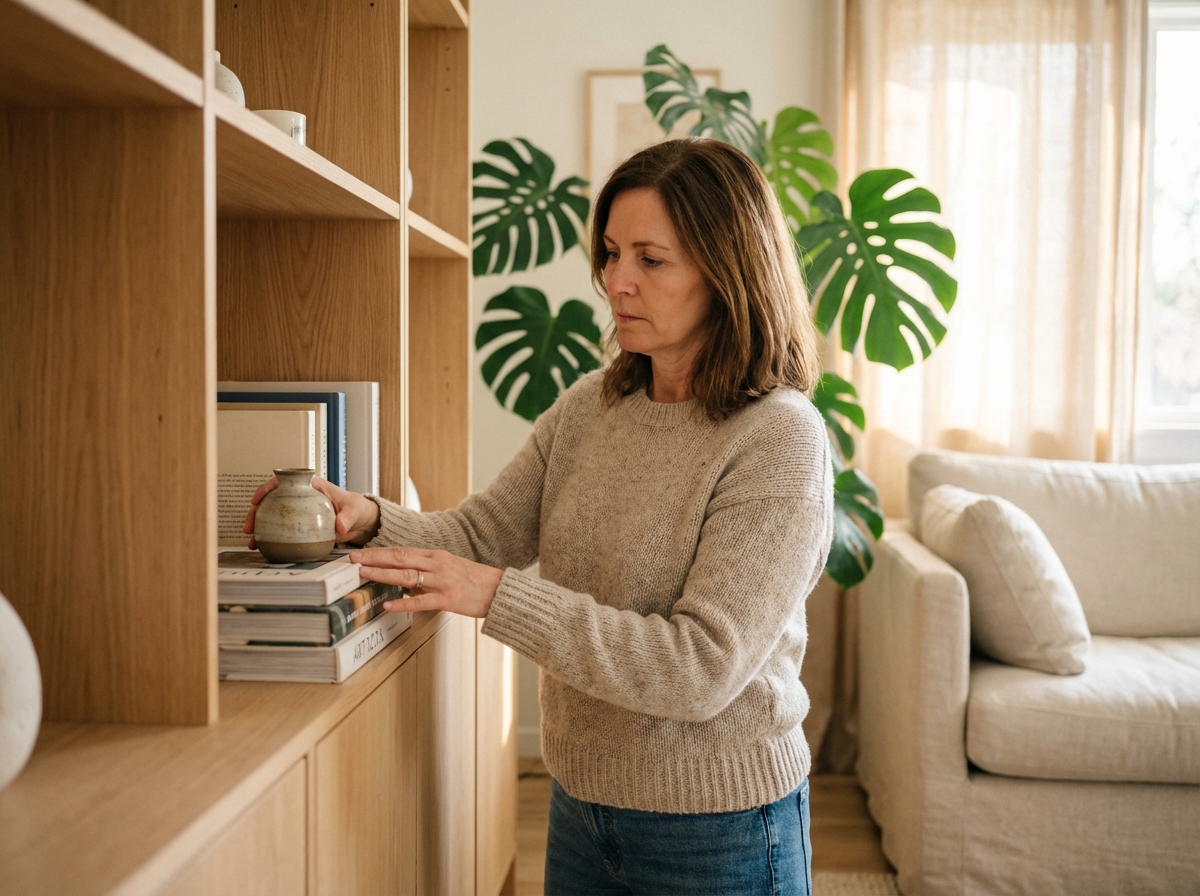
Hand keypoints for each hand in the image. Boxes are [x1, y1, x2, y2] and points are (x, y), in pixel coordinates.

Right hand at [242, 476, 380, 547]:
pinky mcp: (301, 528)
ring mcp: (299, 513)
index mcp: (311, 487)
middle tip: (249, 527)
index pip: (284, 482)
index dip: (267, 488)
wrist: (362, 522)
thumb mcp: (355, 509)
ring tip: (252, 542)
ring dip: (260, 528)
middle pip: (272, 501)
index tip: (257, 500)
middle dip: (256, 512)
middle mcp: (301, 498)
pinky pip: (284, 532)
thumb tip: (339, 526)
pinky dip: (273, 539)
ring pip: (273, 517)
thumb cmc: (357, 508)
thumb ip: (347, 517)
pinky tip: (265, 549)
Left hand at [348, 547, 503, 617]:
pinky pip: (421, 601)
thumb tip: (404, 577)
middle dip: (374, 558)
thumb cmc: (474, 580)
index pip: (401, 550)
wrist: (499, 590)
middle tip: (353, 559)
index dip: (379, 551)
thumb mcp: (448, 568)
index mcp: (435, 555)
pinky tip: (388, 605)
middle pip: (400, 558)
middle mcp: (437, 564)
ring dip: (383, 574)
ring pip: (407, 575)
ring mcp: (442, 581)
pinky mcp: (448, 599)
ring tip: (364, 574)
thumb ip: (426, 571)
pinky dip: (403, 603)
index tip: (360, 552)